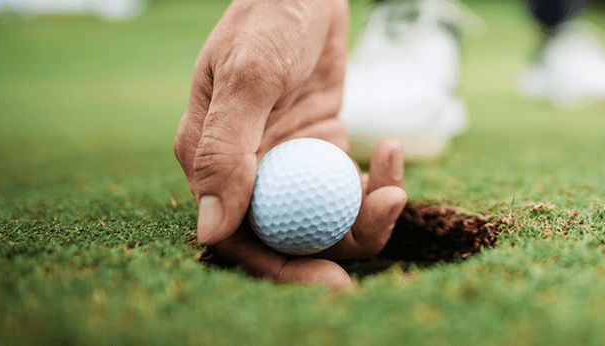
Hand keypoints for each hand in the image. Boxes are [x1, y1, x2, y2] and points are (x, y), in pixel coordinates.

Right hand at [173, 0, 406, 289]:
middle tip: (381, 242)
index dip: (282, 267)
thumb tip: (211, 231)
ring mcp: (289, 161)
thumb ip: (225, 150)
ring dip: (366, 214)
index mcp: (212, 162)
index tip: (330, 281)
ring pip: (327, 216)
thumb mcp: (246, 76)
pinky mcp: (323, 147)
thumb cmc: (267, 19)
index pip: (241, 236)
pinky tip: (392, 150)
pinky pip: (351, 185)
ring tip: (394, 188)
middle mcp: (248, 171)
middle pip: (290, 235)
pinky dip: (377, 179)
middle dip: (334, 252)